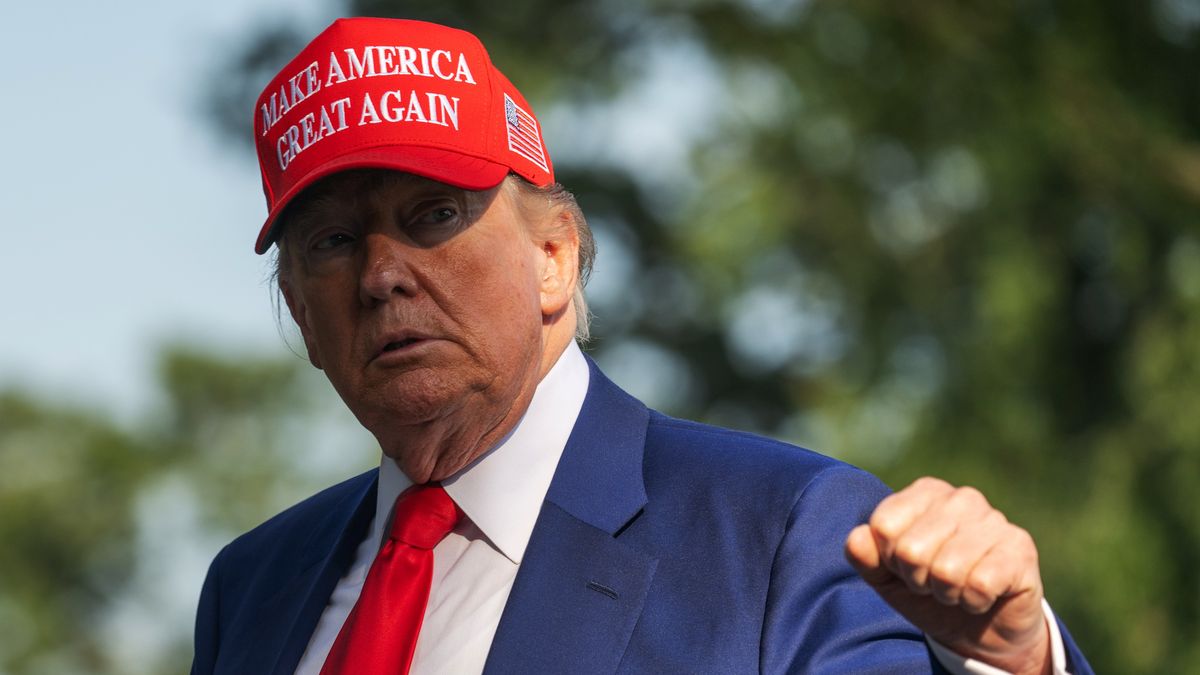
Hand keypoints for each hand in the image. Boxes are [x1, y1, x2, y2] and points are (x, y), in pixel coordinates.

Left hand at [845, 477, 1050, 674]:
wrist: (982, 630)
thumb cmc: (929, 593)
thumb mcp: (887, 578)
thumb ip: (865, 557)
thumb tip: (855, 539)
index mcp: (926, 493)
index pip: (883, 526)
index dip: (888, 559)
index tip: (905, 567)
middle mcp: (961, 498)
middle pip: (911, 549)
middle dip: (917, 580)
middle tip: (934, 583)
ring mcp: (994, 520)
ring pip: (946, 569)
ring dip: (946, 594)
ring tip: (958, 589)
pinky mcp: (1020, 549)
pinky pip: (980, 584)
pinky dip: (973, 601)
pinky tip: (983, 596)